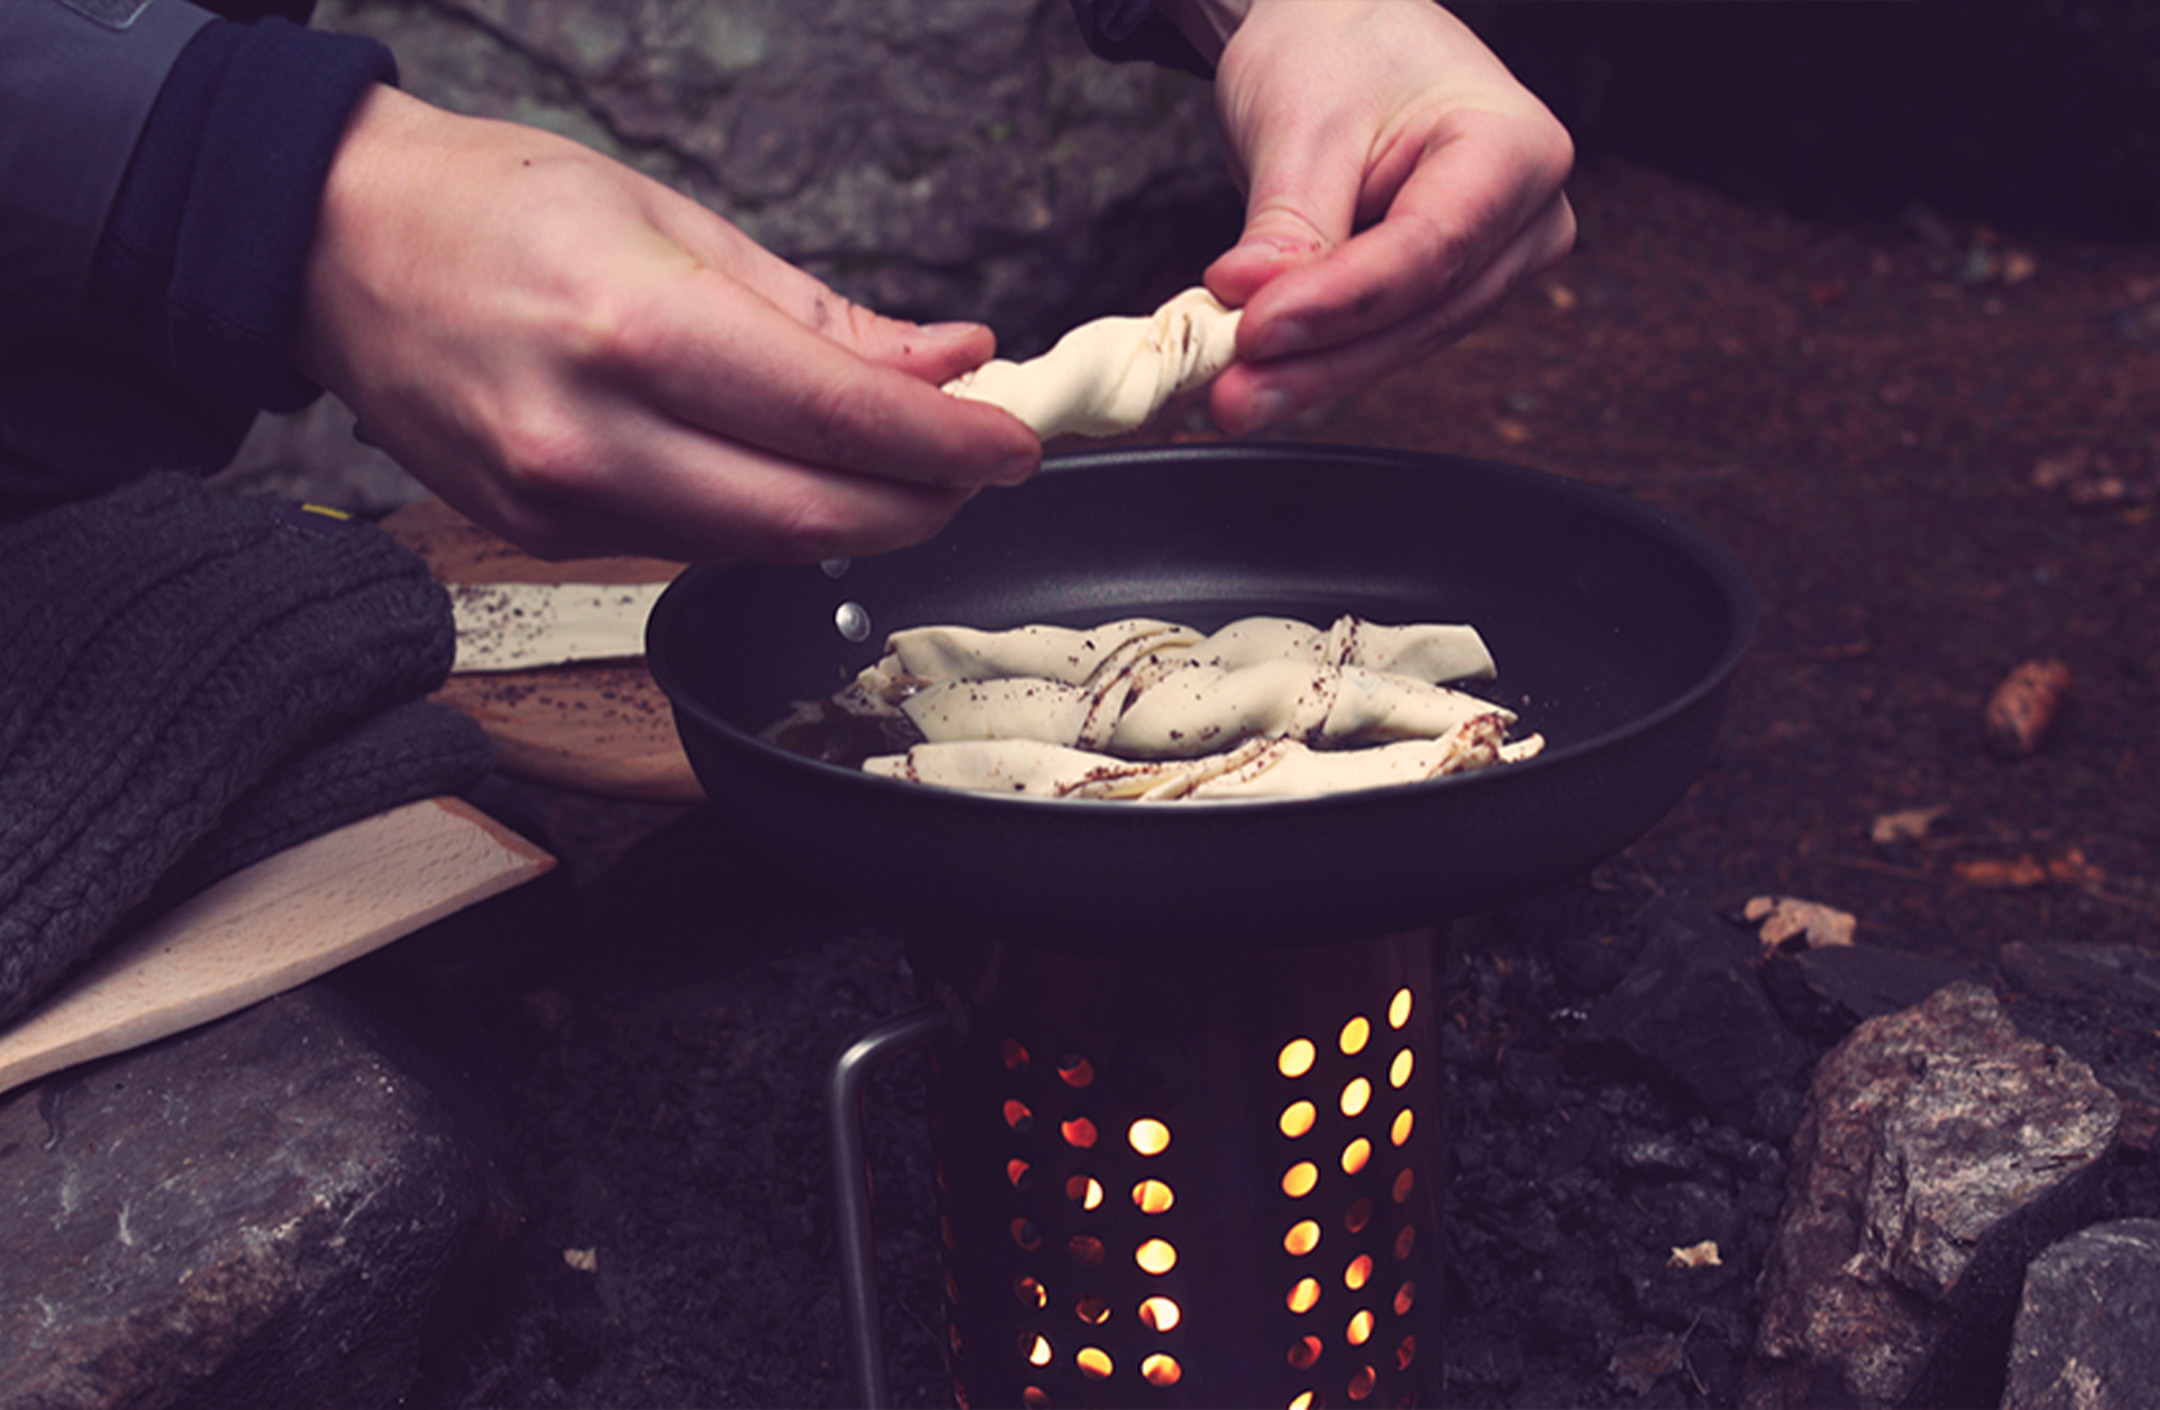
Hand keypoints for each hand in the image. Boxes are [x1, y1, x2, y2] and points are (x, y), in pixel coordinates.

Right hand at [296, 86, 1039, 562]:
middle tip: (978, 464)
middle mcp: (592, 434)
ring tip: (903, 463)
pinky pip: (696, 546)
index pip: (840, 420)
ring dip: (858, 517)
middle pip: (817, 516)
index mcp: (634, 326)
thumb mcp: (679, 222)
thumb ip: (825, 317)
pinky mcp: (542, 538)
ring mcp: (560, 501)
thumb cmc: (505, 206)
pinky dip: (771, 519)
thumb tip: (950, 366)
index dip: (952, 446)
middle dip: (926, 502)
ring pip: (764, 547)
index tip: (1015, 444)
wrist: (334, 247)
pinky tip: (795, 474)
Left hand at [1171, 0, 1575, 434]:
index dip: (1339, 301)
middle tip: (1232, 392)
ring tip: (1231, 394)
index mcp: (1516, 147)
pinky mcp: (1443, 295)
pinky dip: (1315, 361)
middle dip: (1319, 361)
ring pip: (1401, 341)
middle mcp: (1526, 218)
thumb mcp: (1303, 118)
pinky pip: (1381, 340)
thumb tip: (1252, 299)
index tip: (1255, 328)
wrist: (1342, 34)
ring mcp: (1492, 264)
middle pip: (1421, 311)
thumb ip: (1288, 218)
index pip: (1428, 246)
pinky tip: (1256, 380)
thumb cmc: (1339, 50)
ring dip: (1311, 376)